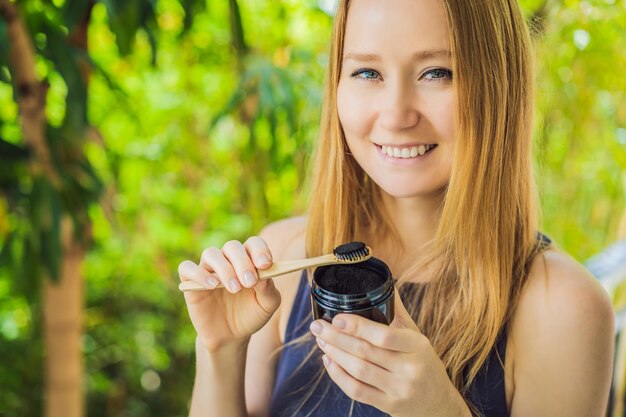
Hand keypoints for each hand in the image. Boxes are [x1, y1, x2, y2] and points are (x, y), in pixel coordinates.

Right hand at [178, 237, 280, 350]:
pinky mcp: (190, 282)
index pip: (253, 244)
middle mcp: (227, 260)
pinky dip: (198, 274)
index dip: (259, 250)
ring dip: (224, 269)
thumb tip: (264, 274)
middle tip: (250, 282)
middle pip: (232, 246)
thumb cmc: (250, 315)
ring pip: (210, 253)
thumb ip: (269, 289)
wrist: (230, 335)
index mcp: (248, 260)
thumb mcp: (267, 305)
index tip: (265, 265)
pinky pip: (187, 268)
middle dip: (243, 262)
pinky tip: (212, 286)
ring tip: (234, 289)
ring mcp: (208, 269)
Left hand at [309, 291, 470, 416]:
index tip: (337, 318)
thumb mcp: (417, 337)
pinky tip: (328, 361)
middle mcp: (409, 369)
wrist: (440, 404)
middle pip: (365, 351)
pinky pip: (357, 390)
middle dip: (336, 337)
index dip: (358, 326)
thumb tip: (384, 283)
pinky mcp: (388, 405)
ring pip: (358, 370)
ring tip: (321, 340)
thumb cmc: (424, 364)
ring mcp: (398, 389)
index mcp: (418, 346)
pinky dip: (338, 375)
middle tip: (318, 326)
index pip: (385, 335)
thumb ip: (398, 312)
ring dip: (335, 353)